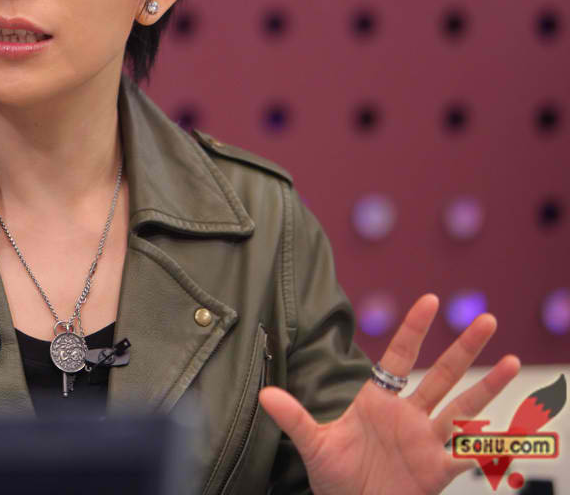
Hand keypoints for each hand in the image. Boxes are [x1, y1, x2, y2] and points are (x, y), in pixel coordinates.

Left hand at [258, 293, 521, 494]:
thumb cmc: (333, 478)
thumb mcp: (314, 445)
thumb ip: (294, 418)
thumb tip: (264, 394)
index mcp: (378, 401)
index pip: (399, 357)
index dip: (414, 329)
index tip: (430, 300)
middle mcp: (408, 416)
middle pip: (442, 375)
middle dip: (464, 348)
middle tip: (486, 318)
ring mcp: (426, 441)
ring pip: (463, 407)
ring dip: (488, 386)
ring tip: (512, 361)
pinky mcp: (438, 470)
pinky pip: (468, 454)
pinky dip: (487, 443)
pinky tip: (509, 431)